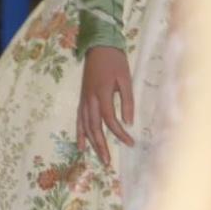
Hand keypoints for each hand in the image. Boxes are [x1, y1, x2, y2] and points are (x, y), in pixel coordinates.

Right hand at [78, 46, 134, 168]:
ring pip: (84, 125)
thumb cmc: (115, 62)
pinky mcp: (82, 99)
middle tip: (108, 162)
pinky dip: (79, 132)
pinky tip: (81, 145)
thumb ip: (127, 102)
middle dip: (101, 145)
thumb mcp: (126, 80)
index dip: (120, 133)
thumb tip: (129, 122)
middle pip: (94, 127)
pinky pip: (79, 118)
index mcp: (101, 94)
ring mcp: (83, 99)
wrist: (98, 47)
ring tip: (97, 157)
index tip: (131, 143)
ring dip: (91, 142)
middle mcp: (89, 99)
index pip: (110, 120)